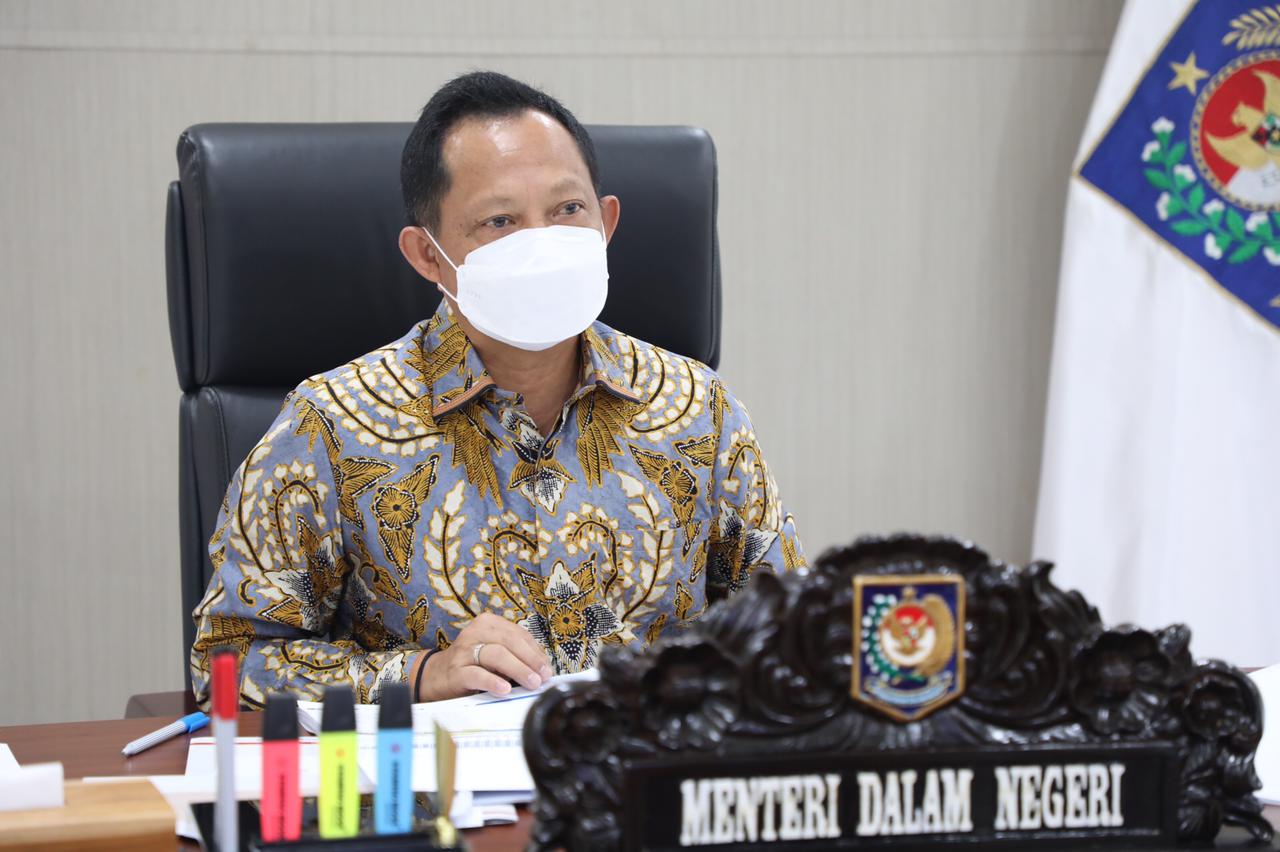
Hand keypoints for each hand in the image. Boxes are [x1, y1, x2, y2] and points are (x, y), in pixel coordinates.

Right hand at [417, 612, 553, 700]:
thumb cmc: (472, 664)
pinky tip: (504, 688)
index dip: (536, 651)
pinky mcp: (456, 671)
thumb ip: (515, 655)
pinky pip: (477, 675)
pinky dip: (492, 681)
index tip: (547, 668)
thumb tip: (543, 668)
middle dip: (530, 659)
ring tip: (532, 682)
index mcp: (488, 624)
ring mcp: (464, 651)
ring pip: (496, 655)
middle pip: (510, 642)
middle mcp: (476, 633)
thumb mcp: (494, 653)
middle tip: (544, 676)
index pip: (518, 634)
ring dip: (518, 669)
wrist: (437, 677)